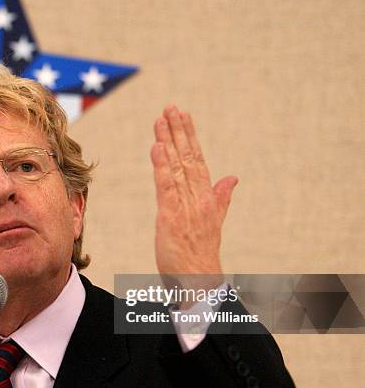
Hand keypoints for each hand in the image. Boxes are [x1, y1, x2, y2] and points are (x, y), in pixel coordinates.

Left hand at [150, 105, 237, 290]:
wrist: (199, 280)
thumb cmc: (201, 252)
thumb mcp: (214, 221)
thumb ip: (221, 197)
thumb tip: (232, 178)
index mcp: (206, 197)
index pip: (198, 160)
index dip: (190, 137)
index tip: (184, 116)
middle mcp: (197, 197)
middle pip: (188, 158)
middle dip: (179, 131)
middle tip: (171, 107)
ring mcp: (185, 206)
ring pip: (177, 168)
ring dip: (168, 142)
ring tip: (161, 119)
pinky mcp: (170, 216)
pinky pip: (166, 187)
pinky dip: (161, 167)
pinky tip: (156, 148)